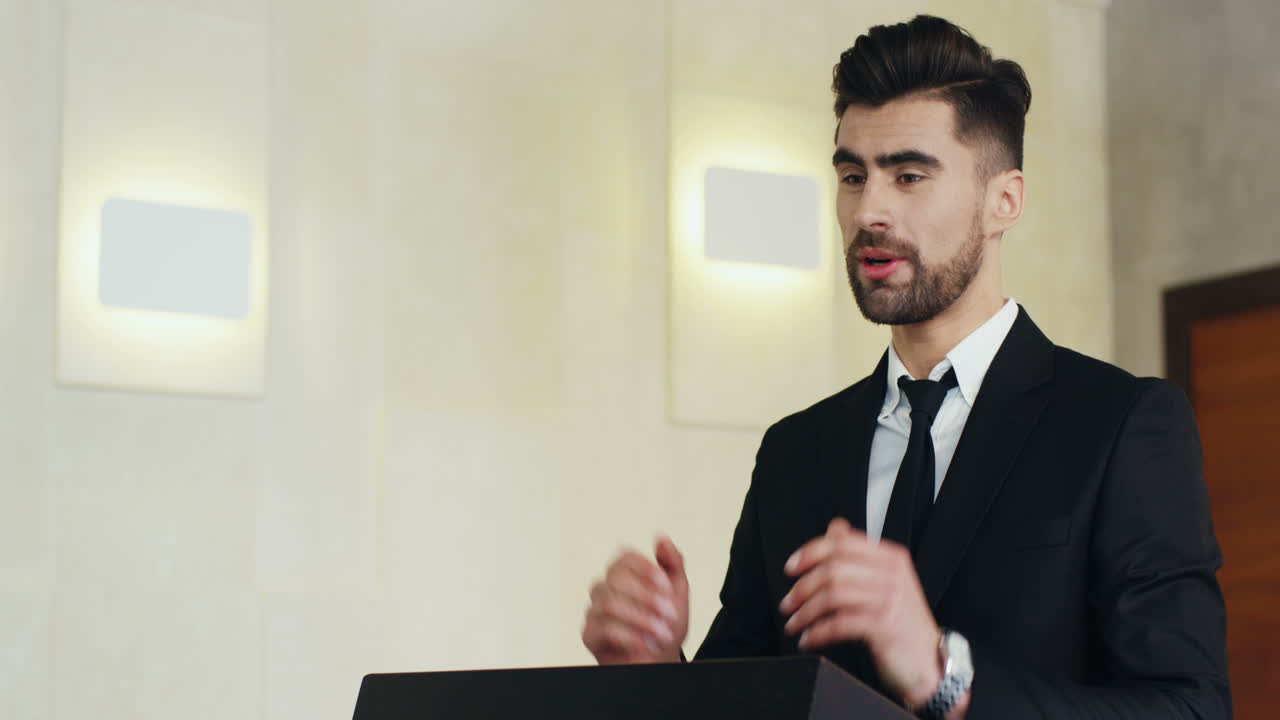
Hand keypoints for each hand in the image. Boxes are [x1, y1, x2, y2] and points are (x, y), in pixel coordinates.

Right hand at [581, 535, 688, 664]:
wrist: (661, 660)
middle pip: (616, 579)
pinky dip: (630, 637)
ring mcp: (594, 610)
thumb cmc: (666, 623)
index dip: (646, 570)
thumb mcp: (678, 591)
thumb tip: (661, 538)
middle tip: (669, 615)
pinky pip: (604, 629)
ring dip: (642, 620)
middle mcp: (605, 587)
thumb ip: (673, 563)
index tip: (667, 588)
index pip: (625, 558)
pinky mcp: (589, 634)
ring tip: (662, 634)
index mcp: (624, 573)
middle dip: (647, 598)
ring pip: (610, 604)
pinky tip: (646, 645)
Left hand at [778, 517, 941, 706]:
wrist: (930, 663)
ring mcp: (890, 599)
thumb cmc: (903, 624)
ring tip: (794, 624)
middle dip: (802, 588)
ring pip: (832, 596)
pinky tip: (809, 639)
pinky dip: (818, 633)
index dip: (810, 552)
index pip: (842, 543)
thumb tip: (835, 527)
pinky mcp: (885, 625)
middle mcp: (892, 574)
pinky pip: (839, 624)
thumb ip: (859, 554)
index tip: (791, 568)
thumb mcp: (885, 582)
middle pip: (833, 569)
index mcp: (891, 557)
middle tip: (788, 603)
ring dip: (806, 612)